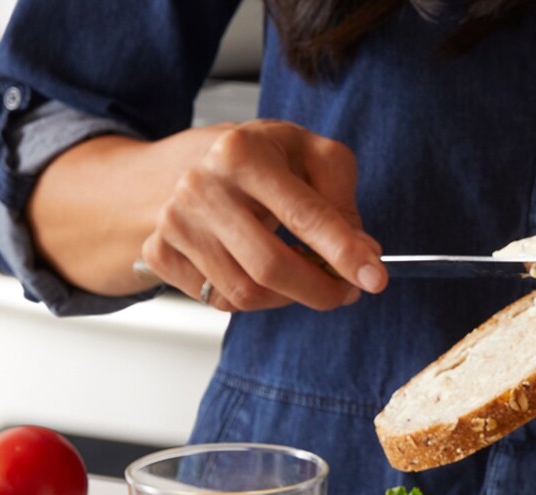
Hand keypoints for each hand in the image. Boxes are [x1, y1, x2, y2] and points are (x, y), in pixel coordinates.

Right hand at [138, 120, 383, 312]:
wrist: (194, 163)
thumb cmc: (265, 159)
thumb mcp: (312, 155)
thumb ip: (342, 199)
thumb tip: (362, 253)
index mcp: (242, 153)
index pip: (303, 214)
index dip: (343, 252)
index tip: (375, 279)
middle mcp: (200, 186)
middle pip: (270, 266)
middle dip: (321, 290)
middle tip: (347, 291)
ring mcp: (174, 222)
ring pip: (246, 293)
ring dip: (290, 298)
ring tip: (306, 276)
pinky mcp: (159, 252)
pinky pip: (220, 301)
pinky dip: (253, 299)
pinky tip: (261, 272)